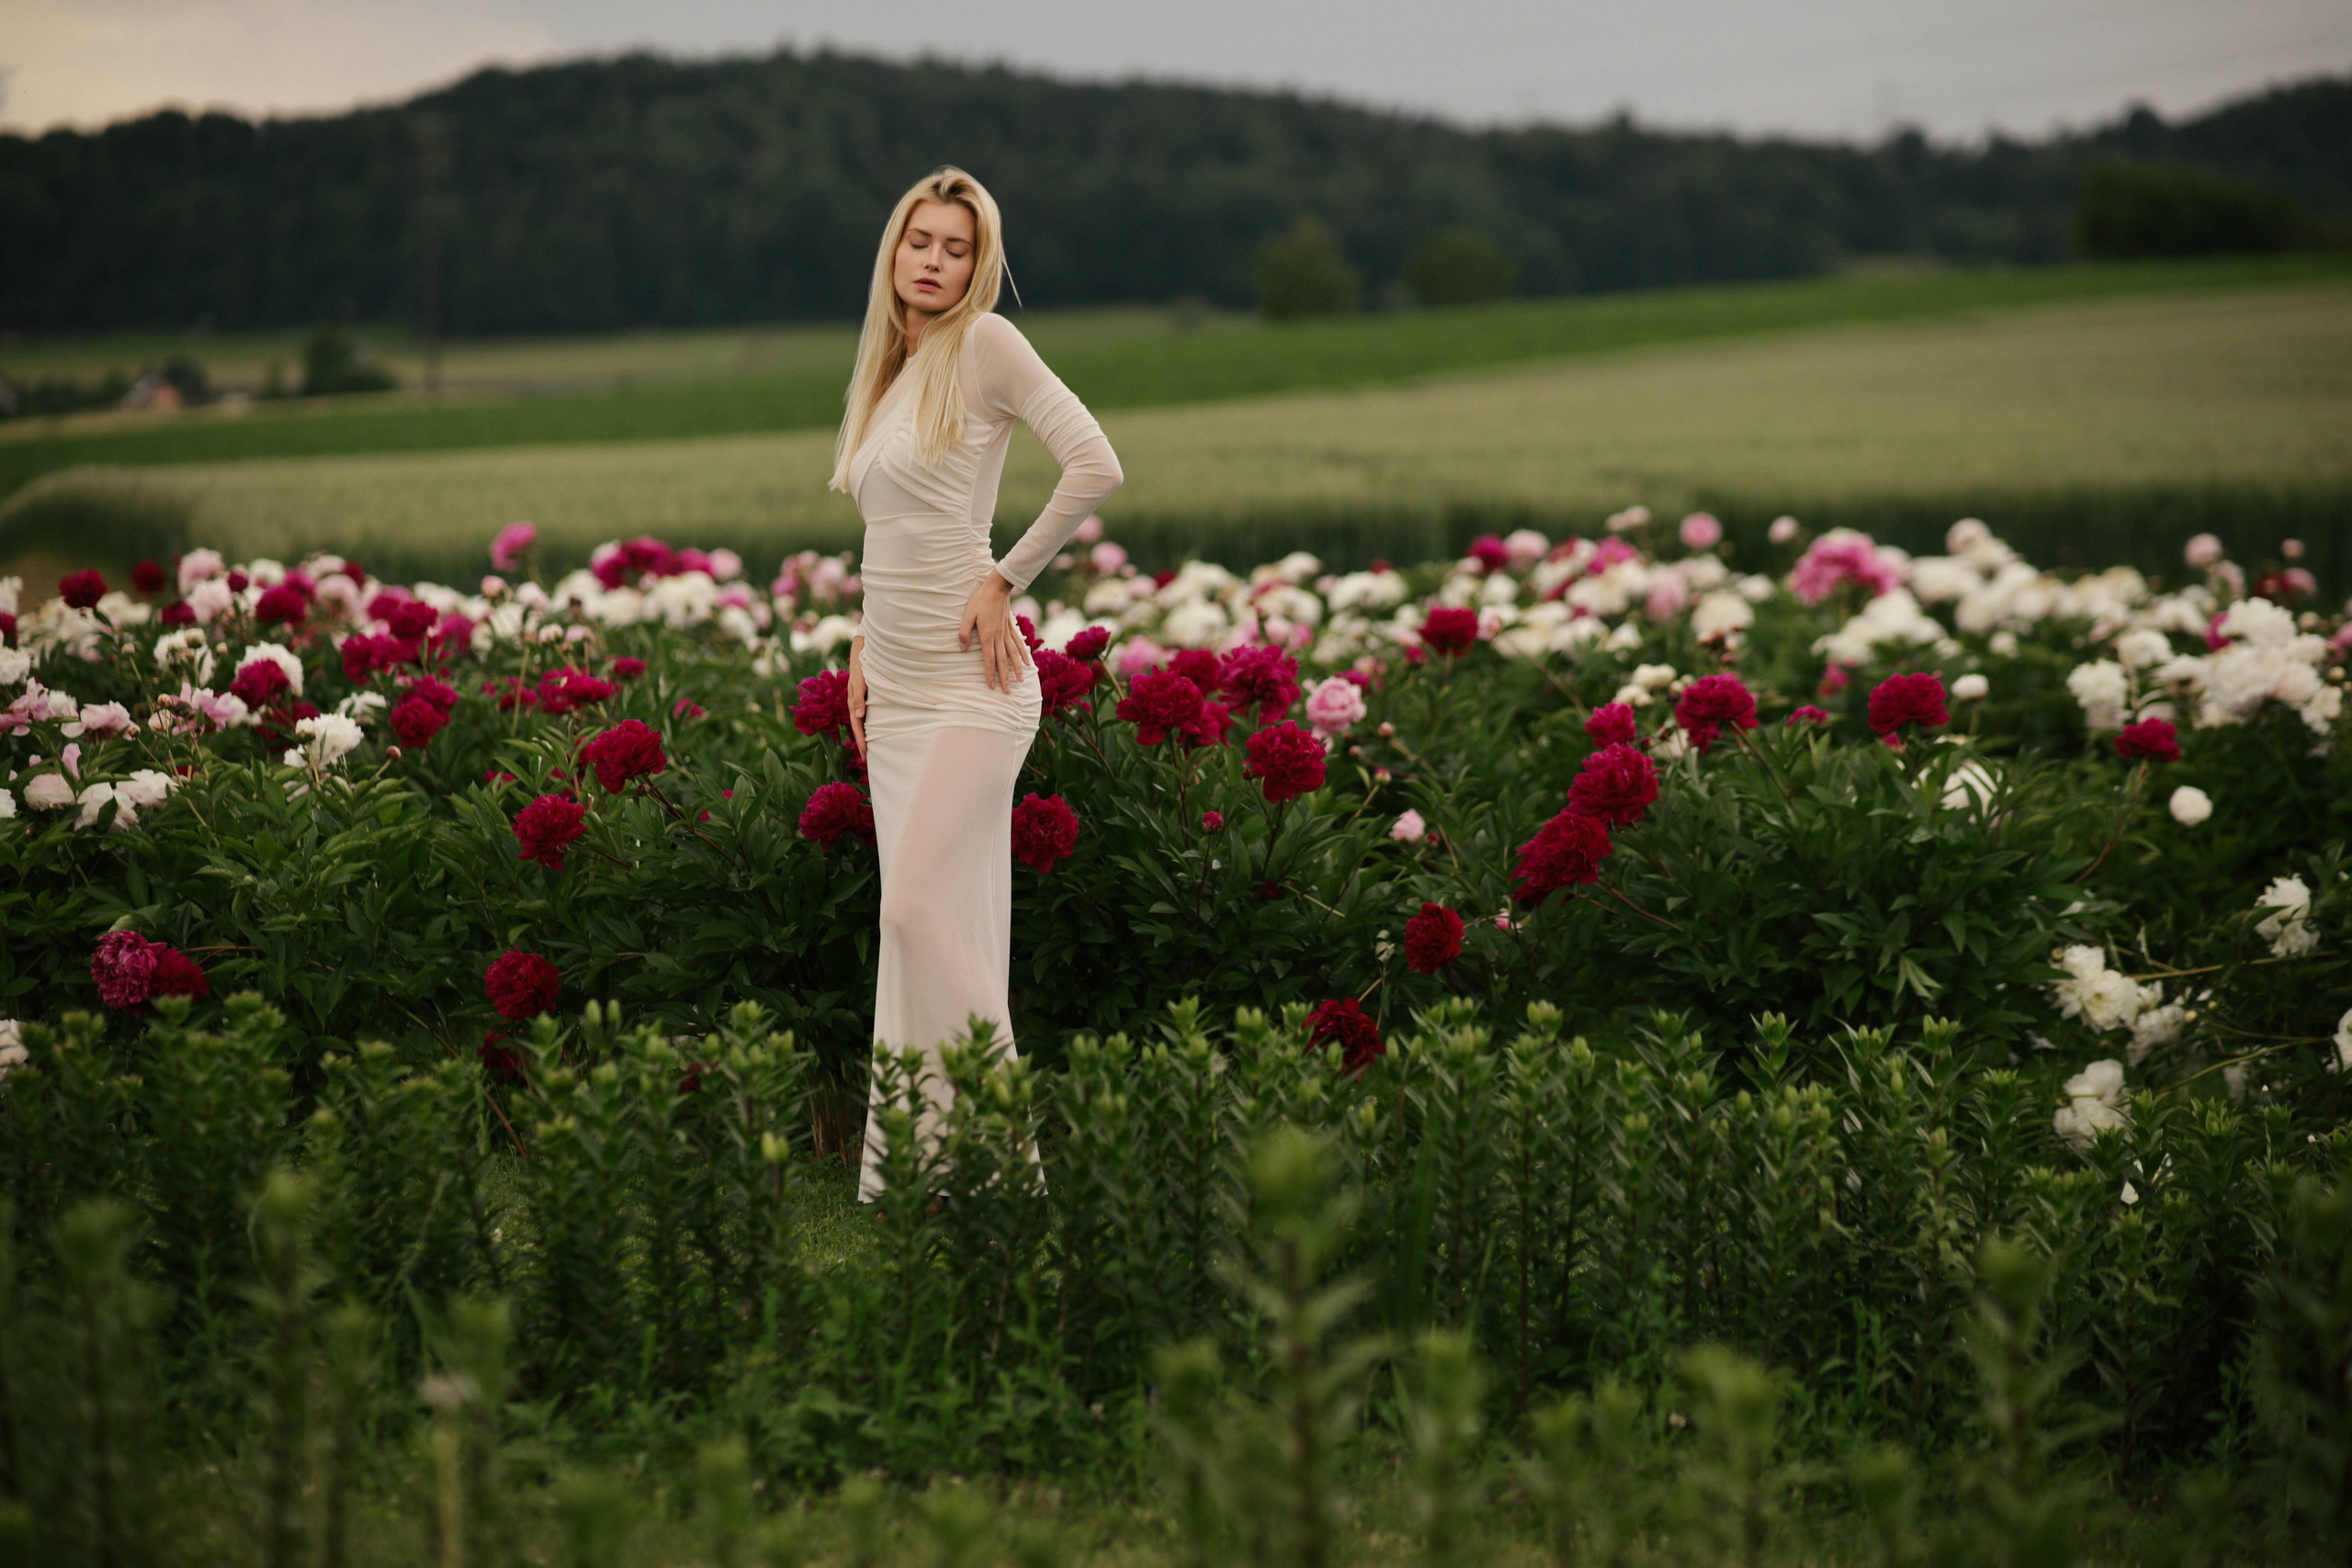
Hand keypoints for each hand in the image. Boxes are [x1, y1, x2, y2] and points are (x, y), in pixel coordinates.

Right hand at [846, 638, 867, 757]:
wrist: (864, 647)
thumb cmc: (862, 662)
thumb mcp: (860, 678)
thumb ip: (858, 696)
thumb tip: (858, 716)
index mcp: (852, 700)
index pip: (857, 725)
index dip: (861, 739)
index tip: (865, 753)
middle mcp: (856, 702)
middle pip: (859, 727)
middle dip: (862, 743)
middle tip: (867, 759)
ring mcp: (861, 700)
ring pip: (863, 722)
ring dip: (866, 736)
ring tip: (870, 750)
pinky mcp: (867, 696)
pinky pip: (868, 714)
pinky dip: (870, 725)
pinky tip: (874, 731)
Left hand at [957, 570, 1031, 692]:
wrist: (997, 586)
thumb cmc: (980, 600)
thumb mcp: (968, 615)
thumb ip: (964, 632)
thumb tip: (962, 649)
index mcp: (987, 635)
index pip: (989, 659)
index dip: (990, 674)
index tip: (991, 686)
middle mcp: (999, 637)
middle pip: (1002, 661)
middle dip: (1004, 677)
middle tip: (1007, 691)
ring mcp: (1007, 632)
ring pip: (1013, 654)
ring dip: (1017, 669)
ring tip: (1020, 681)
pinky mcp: (1011, 627)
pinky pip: (1018, 643)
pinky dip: (1023, 654)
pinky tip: (1028, 662)